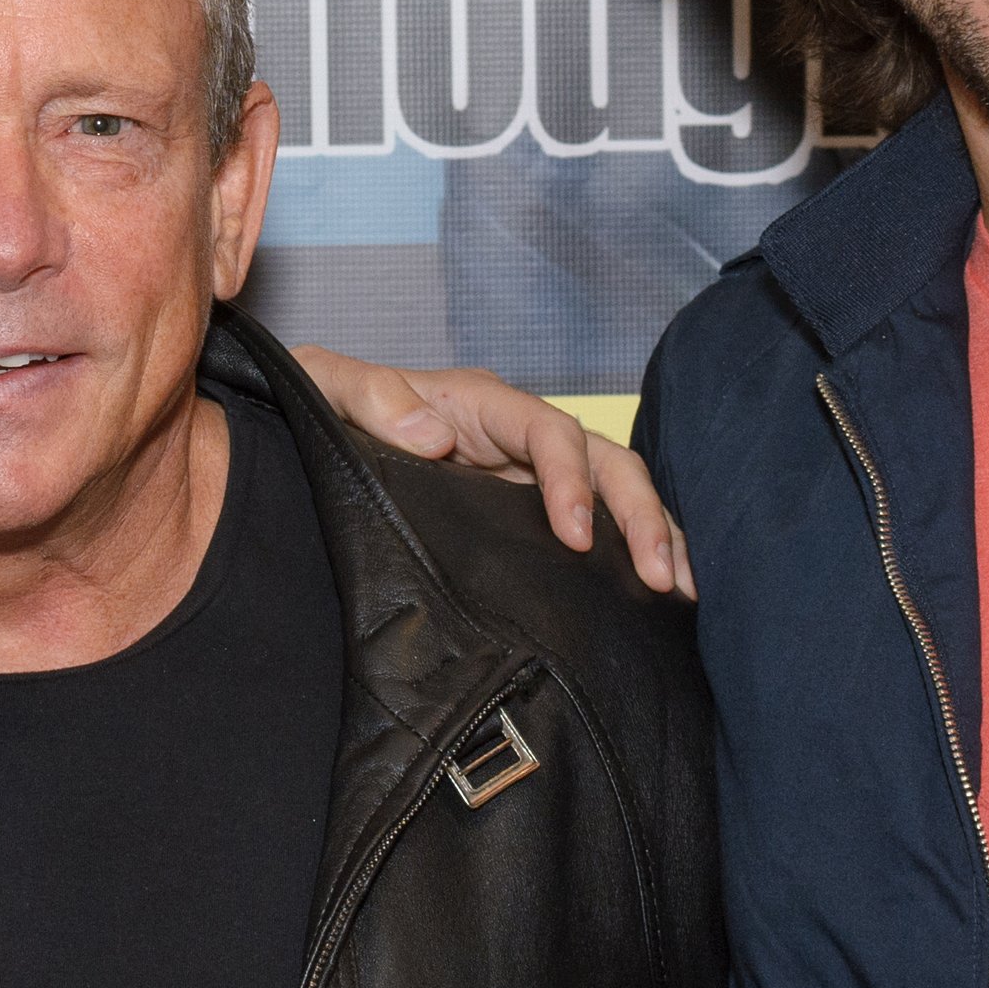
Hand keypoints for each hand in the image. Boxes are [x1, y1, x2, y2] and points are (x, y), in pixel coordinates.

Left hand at [294, 349, 690, 594]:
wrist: (311, 437)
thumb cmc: (321, 403)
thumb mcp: (328, 386)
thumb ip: (370, 398)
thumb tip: (431, 437)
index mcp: (480, 404)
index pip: (550, 430)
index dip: (570, 478)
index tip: (574, 535)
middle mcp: (517, 435)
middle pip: (605, 461)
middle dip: (640, 514)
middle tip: (658, 577)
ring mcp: (528, 477)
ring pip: (614, 494)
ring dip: (654, 535)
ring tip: (678, 592)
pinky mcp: (526, 516)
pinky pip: (594, 529)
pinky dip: (628, 554)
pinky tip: (651, 601)